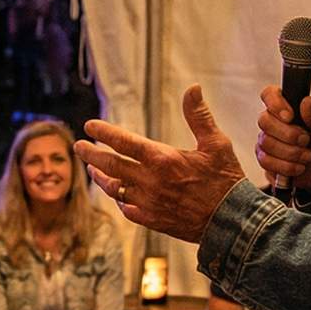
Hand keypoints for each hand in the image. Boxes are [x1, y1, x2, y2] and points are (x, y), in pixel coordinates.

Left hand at [77, 85, 247, 242]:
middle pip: (111, 165)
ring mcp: (149, 203)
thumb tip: (192, 87)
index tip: (89, 126)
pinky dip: (118, 198)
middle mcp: (150, 181)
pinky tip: (116, 193)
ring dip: (101, 177)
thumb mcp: (216, 143)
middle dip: (91, 155)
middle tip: (78, 147)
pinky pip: (126, 208)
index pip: (124, 142)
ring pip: (115, 188)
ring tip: (92, 169)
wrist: (232, 222)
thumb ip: (198, 115)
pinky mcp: (152, 220)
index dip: (104, 133)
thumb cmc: (226, 179)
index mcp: (163, 159)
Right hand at [255, 89, 310, 192]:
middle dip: (288, 134)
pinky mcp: (266, 160)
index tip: (290, 116)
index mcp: (288, 107)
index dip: (275, 103)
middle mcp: (274, 122)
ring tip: (308, 156)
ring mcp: (267, 141)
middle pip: (264, 121)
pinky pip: (266, 161)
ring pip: (266, 143)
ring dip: (291, 152)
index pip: (269, 94)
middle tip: (306, 140)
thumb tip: (307, 101)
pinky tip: (299, 167)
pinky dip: (286, 166)